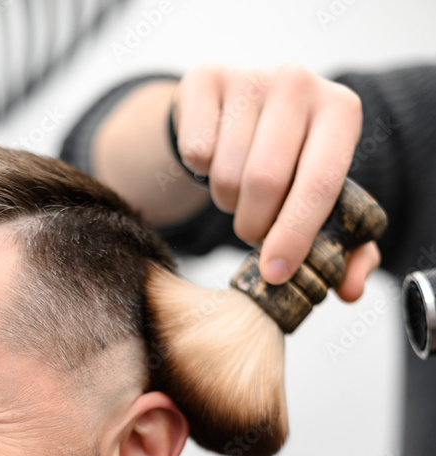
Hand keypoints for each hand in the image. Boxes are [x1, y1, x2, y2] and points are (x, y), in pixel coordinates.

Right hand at [171, 63, 380, 300]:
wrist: (240, 114)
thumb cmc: (291, 167)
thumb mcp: (323, 202)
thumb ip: (346, 251)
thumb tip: (349, 289)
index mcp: (341, 111)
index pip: (320, 183)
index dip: (296, 236)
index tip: (275, 273)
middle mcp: (299, 82)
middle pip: (265, 181)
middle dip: (253, 226)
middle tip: (254, 232)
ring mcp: (250, 76)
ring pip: (226, 173)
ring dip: (227, 202)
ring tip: (239, 192)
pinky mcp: (205, 79)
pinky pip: (195, 153)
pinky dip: (200, 175)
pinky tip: (216, 161)